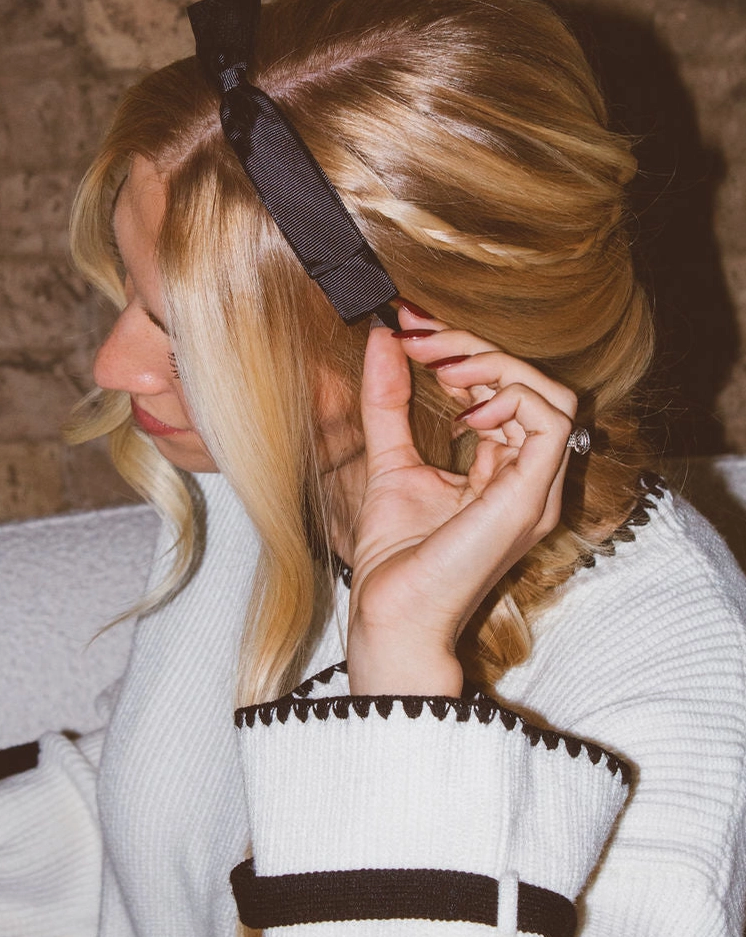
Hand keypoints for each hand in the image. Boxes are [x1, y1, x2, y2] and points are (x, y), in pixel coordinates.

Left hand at [346, 309, 576, 697]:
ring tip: (442, 369)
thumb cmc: (395, 556)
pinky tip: (464, 409)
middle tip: (420, 335)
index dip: (463, 348)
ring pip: (551, 394)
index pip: (506, 390)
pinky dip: (511, 398)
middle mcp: (530, 479)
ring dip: (494, 367)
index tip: (411, 323)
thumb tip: (384, 339)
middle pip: (533, 384)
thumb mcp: (389, 460)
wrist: (391, 614)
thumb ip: (389, 403)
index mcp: (504, 472)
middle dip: (474, 347)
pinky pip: (550, 422)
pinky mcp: (530, 499)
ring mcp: (536, 491)